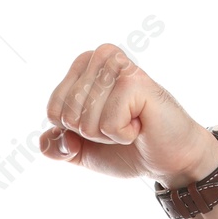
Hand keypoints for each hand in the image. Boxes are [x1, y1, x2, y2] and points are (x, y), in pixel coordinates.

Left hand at [38, 44, 217, 188]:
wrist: (166, 160)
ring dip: (107, 134)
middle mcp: (102, 58)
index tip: (102, 125)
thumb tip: (51, 136)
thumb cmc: (125, 149)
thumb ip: (54, 146)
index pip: (53, 110)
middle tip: (119, 124)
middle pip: (67, 114)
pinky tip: (141, 124)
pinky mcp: (136, 81)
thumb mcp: (79, 151)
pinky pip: (107, 124)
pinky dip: (122, 135)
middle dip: (90, 134)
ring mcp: (119, 67)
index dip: (73, 132)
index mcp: (84, 67)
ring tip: (132, 122)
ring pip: (85, 119)